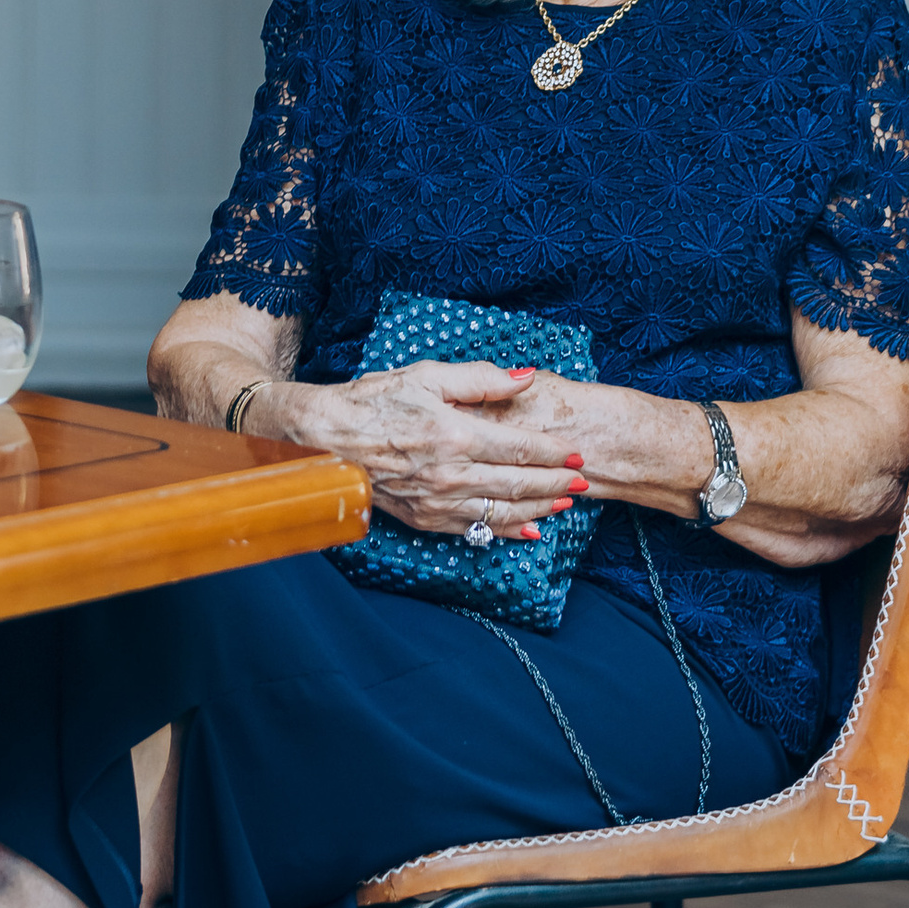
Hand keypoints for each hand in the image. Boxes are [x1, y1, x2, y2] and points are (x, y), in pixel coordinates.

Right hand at [286, 359, 590, 540]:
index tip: (575, 453)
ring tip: (564, 504)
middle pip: (518, 483)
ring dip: (538, 510)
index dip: (553, 453)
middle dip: (555, 484)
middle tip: (582, 481)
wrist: (326, 438)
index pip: (520, 448)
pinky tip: (527, 531)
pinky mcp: (424, 518)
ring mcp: (438, 501)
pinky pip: (474, 529)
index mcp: (456, 434)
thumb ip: (480, 379)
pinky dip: (505, 532)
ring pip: (502, 511)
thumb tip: (525, 378)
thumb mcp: (427, 376)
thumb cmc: (376, 400)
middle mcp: (451, 473)